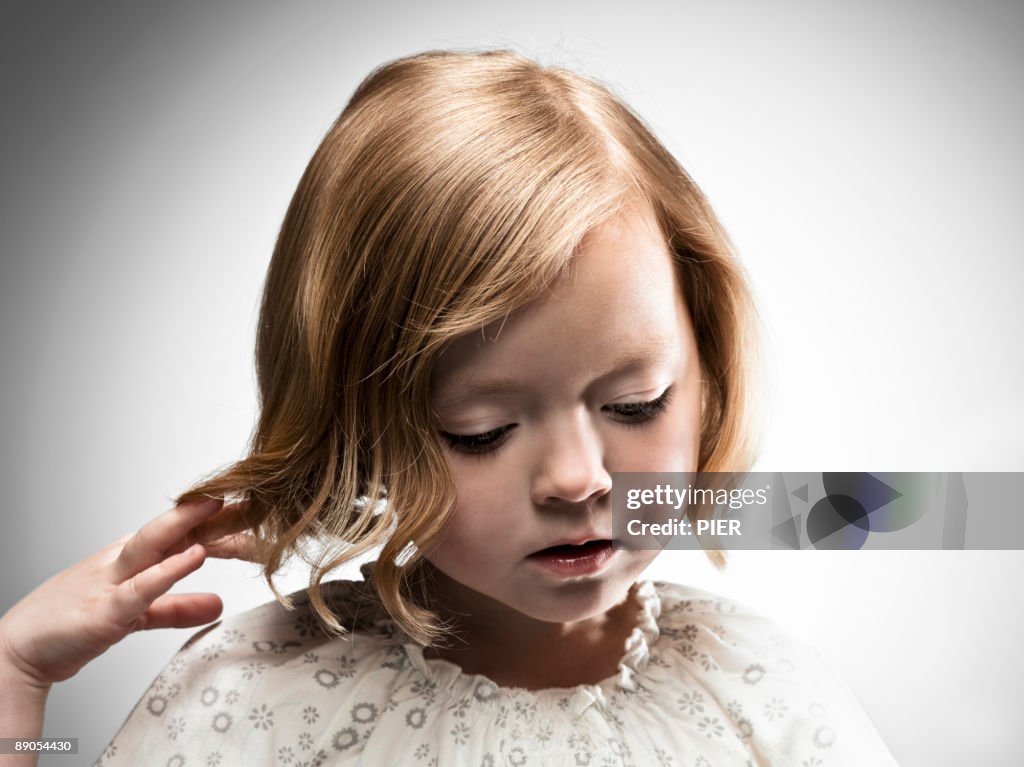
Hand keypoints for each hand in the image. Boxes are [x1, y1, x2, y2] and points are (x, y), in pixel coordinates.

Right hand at [0, 498, 257, 688]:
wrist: (18, 651)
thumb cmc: (71, 624)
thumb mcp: (136, 616)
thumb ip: (177, 608)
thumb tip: (217, 605)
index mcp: (131, 559)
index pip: (182, 533)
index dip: (219, 522)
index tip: (257, 511)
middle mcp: (122, 561)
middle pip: (172, 528)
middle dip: (211, 511)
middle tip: (252, 496)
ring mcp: (110, 581)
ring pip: (152, 543)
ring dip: (186, 522)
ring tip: (220, 506)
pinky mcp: (104, 611)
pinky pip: (141, 587)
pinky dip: (169, 571)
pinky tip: (194, 557)